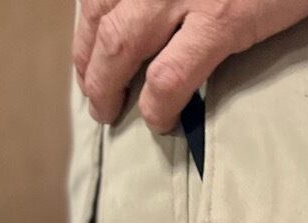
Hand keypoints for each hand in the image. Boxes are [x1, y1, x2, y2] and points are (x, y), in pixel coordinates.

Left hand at [73, 0, 307, 132]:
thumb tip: (165, 18)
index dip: (86, 31)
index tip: (88, 58)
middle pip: (101, 19)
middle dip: (89, 64)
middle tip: (97, 99)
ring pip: (120, 45)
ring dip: (107, 85)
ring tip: (110, 112)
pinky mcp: (220, 20)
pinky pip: (170, 75)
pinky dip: (157, 103)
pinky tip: (159, 119)